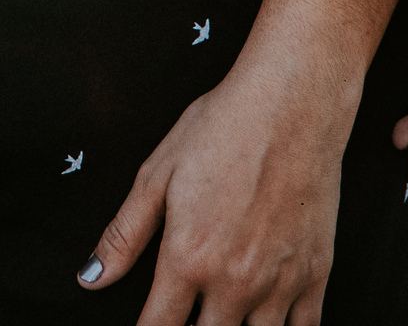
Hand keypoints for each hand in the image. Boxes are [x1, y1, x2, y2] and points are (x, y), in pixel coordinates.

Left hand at [77, 63, 348, 325]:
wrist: (291, 103)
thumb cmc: (224, 127)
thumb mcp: (157, 173)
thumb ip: (124, 234)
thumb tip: (91, 278)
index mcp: (188, 258)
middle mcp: (233, 282)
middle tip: (188, 310)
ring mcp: (278, 283)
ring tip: (223, 314)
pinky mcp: (316, 275)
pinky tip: (267, 319)